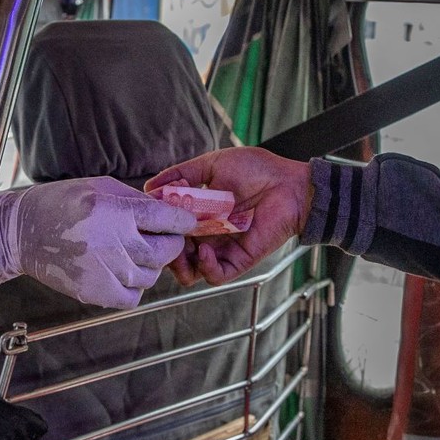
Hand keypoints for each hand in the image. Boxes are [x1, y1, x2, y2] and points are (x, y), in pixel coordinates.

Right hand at [0, 176, 196, 308]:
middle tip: (162, 237)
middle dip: (171, 242)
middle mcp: (114, 243)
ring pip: (151, 275)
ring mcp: (105, 271)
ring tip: (134, 253)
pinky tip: (123, 272)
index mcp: (116, 212)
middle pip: (166, 251)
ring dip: (150, 265)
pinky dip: (135, 287)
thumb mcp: (100, 187)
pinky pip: (133, 297)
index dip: (184, 221)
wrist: (22, 233)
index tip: (187, 222)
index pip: (168, 220)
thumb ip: (136, 199)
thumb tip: (169, 210)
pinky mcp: (95, 292)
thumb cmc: (61, 203)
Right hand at [144, 147, 311, 285]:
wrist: (291, 184)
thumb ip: (180, 174)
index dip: (157, 228)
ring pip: (191, 271)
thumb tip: (150, 187)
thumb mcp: (212, 164)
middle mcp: (206, 234)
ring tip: (180, 248)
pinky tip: (203, 249)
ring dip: (180, 264)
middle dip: (164, 250)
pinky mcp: (239, 261)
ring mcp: (221, 249)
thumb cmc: (258, 170)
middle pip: (175, 254)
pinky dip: (205, 266)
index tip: (148, 219)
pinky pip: (216, 275)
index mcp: (199, 213)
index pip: (170, 229)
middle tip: (160, 239)